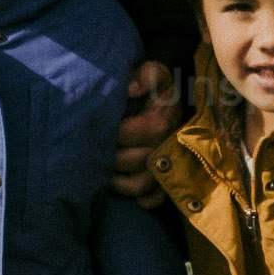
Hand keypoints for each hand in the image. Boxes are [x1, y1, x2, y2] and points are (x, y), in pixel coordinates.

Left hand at [111, 56, 180, 198]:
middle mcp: (163, 150)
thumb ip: (146, 75)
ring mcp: (167, 170)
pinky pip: (152, 200)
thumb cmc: (161, 91)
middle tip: (94, 149)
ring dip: (116, 181)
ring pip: (137, 186)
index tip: (98, 127)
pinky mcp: (167, 184)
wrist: (179, 106)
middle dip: (107, 155)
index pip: (123, 134)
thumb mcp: (156, 74)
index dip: (107, 131)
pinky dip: (138, 198)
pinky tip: (124, 184)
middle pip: (126, 161)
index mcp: (159, 124)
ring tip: (104, 169)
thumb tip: (130, 89)